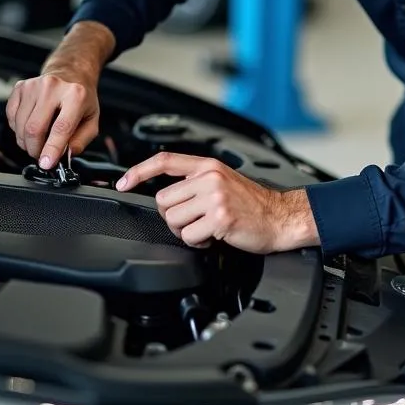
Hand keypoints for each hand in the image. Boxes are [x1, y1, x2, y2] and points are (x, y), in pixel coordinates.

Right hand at [6, 70, 99, 168]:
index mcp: (75, 95)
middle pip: (34, 128)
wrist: (70, 73)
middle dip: (35, 149)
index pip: (61, 127)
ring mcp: (34, 86)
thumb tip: (63, 156)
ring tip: (38, 140)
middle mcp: (53, 87)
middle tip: (42, 154)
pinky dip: (18, 129)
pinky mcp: (20, 87)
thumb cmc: (81, 98)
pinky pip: (11, 117)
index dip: (52, 149)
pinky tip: (29, 126)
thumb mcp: (92, 120)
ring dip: (26, 142)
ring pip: (20, 126)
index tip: (46, 163)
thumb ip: (80, 141)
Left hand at [116, 153, 318, 253]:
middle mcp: (209, 178)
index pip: (165, 161)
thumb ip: (195, 182)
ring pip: (174, 220)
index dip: (139, 171)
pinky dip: (199, 243)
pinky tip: (215, 236)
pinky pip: (190, 237)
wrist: (280, 218)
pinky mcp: (220, 218)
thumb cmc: (251, 204)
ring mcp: (215, 197)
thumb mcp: (222, 181)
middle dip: (174, 217)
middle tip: (194, 221)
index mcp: (207, 166)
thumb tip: (166, 195)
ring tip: (207, 228)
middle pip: (164, 200)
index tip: (124, 182)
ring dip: (186, 232)